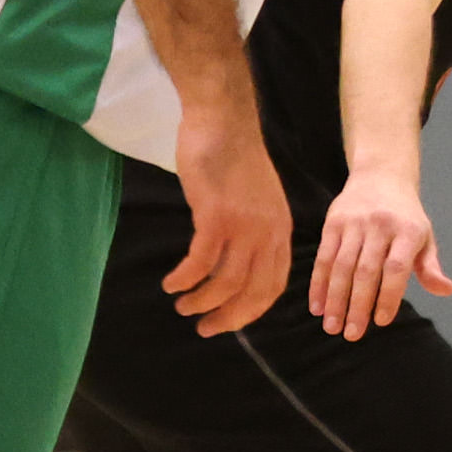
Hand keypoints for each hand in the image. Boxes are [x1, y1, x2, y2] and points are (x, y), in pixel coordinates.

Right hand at [163, 109, 288, 334]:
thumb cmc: (234, 159)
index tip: (230, 322)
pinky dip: (186, 278)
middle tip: (205, 329)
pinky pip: (201, 260)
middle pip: (255, 290)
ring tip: (183, 307)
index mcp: (280, 230)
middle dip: (230, 316)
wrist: (224, 122)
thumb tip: (236, 260)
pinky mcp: (216, 214)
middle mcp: (268, 231)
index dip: (253, 309)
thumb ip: (253, 229)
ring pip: (228, 280)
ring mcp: (244, 224)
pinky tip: (172, 284)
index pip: (275, 283)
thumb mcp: (256, 200)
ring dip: (203, 301)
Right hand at [310, 171, 449, 340]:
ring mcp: (354, 224)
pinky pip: (323, 258)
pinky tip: (318, 306)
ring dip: (335, 300)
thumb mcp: (424, 237)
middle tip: (352, 334)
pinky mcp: (332, 223)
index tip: (381, 322)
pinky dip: (319, 284)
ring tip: (332, 327)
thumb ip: (430, 267)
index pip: (396, 268)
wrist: (381, 177)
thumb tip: (446, 291)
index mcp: (408, 231)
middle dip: (357, 306)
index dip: (389, 296)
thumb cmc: (407, 217)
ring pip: (341, 267)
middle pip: (366, 271)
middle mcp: (380, 226)